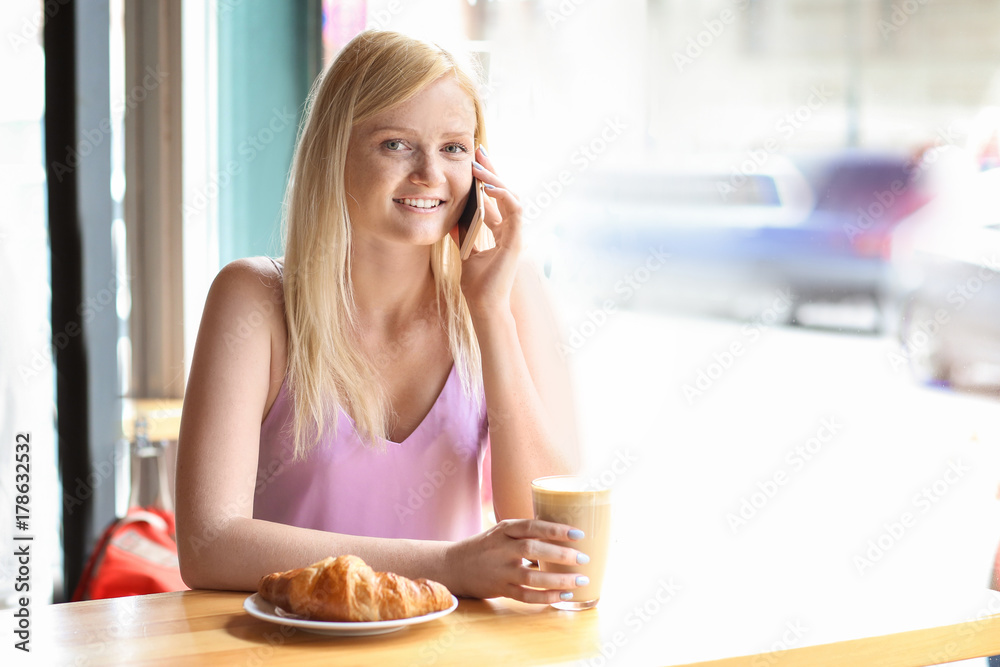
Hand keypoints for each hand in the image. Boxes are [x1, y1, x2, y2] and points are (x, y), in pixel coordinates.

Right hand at [444, 519, 588, 602]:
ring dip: (558, 580)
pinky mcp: (499, 589)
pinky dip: (545, 597)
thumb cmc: (487, 546)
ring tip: (579, 581)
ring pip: (531, 577)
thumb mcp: (502, 531)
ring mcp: (499, 571)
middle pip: (533, 550)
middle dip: (561, 555)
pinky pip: (525, 596)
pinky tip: (563, 597)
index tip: (578, 534)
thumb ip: (527, 532)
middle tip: (583, 558)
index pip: (532, 526)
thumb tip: (564, 534)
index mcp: (505, 529)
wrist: (454, 565)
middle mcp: (501, 549)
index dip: (555, 529)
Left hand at [456, 146, 523, 319]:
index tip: (475, 160)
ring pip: (512, 196)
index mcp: (502, 230)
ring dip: (496, 180)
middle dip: (492, 169)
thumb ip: (463, 230)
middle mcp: (512, 229)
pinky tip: (487, 188)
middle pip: (505, 191)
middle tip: (479, 150)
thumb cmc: (476, 283)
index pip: (496, 197)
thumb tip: (451, 212)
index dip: (487, 178)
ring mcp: (517, 234)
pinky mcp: (517, 240)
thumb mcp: (465, 248)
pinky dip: (503, 196)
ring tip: (479, 167)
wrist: (483, 305)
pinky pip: (515, 210)